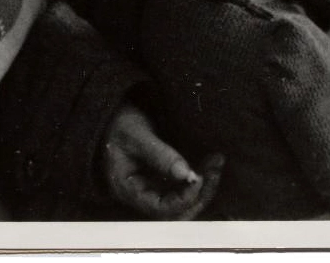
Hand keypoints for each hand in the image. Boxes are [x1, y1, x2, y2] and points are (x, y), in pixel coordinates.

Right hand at [100, 103, 223, 219]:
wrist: (113, 116)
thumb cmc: (118, 124)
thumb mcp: (135, 135)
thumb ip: (159, 154)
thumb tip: (186, 174)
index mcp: (128, 190)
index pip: (160, 208)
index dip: (182, 199)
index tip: (198, 178)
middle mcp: (143, 196)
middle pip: (176, 212)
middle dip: (199, 195)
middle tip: (214, 170)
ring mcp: (155, 190)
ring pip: (184, 202)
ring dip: (204, 187)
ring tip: (216, 163)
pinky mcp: (164, 181)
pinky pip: (185, 189)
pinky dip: (201, 178)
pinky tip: (211, 162)